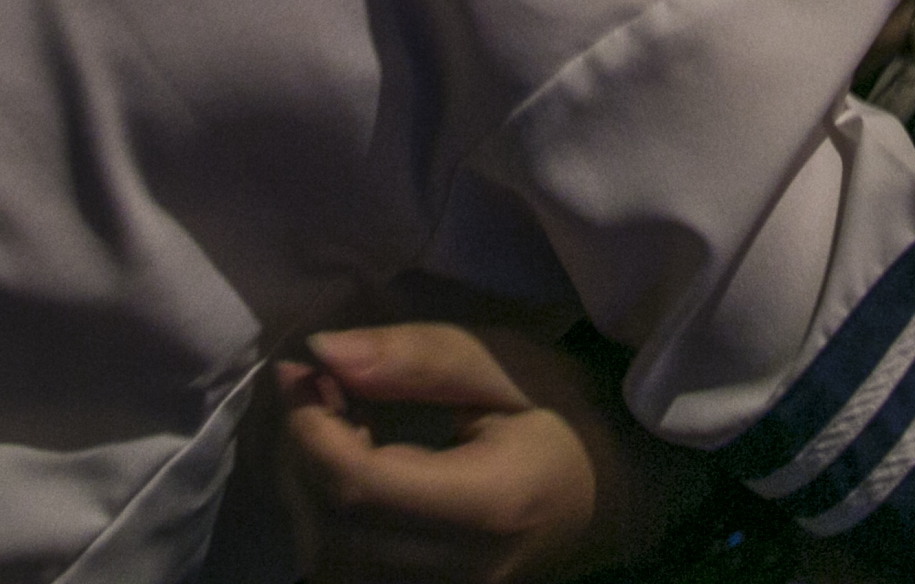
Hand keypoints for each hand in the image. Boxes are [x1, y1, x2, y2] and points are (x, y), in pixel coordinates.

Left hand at [269, 324, 685, 583]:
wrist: (614, 493)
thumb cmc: (568, 413)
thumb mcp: (504, 364)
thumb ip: (417, 357)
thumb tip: (322, 352)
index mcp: (489, 505)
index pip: (359, 486)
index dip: (310, 428)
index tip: (304, 372)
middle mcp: (462, 570)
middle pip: (332, 530)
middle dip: (300, 454)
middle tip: (315, 390)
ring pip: (327, 561)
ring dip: (308, 489)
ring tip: (335, 429)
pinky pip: (346, 572)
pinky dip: (327, 521)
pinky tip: (348, 473)